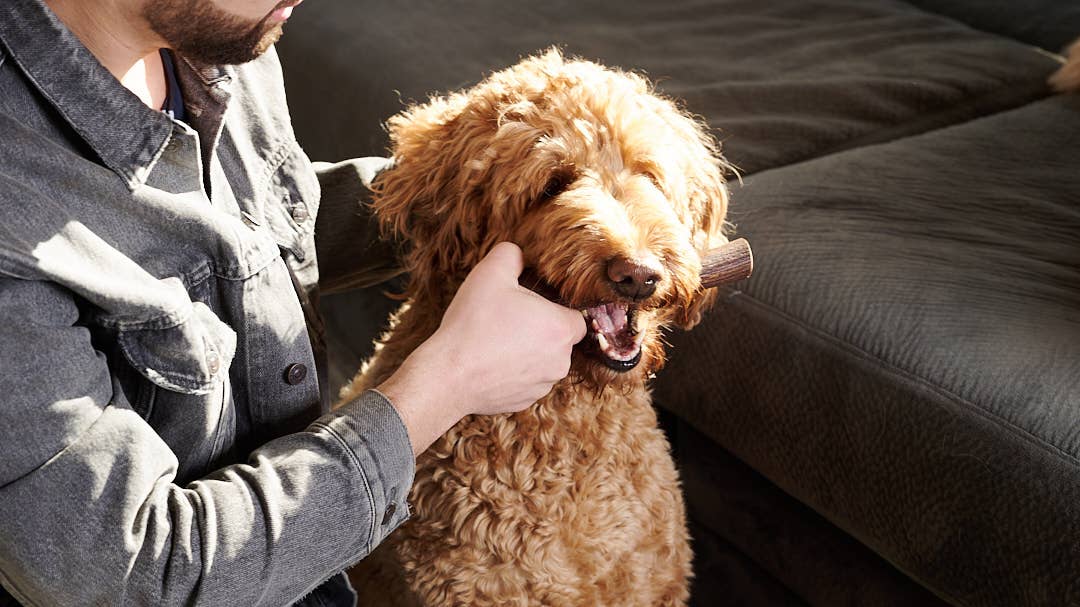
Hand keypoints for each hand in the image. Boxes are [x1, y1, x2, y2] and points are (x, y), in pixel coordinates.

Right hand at [377, 242, 585, 454]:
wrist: (449, 375)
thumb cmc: (473, 324)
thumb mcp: (490, 274)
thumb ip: (510, 255)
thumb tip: (518, 253)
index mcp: (561, 329)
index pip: (576, 317)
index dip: (555, 308)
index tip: (532, 306)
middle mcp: (560, 361)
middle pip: (559, 340)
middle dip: (539, 330)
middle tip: (509, 321)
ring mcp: (542, 385)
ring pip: (543, 363)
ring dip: (527, 353)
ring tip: (496, 342)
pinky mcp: (524, 402)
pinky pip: (526, 382)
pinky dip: (513, 373)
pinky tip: (490, 363)